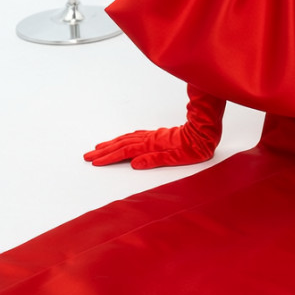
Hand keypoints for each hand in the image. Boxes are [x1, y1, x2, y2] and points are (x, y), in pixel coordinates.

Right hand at [83, 85, 224, 168]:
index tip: (95, 161)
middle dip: (104, 151)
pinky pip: (134, 136)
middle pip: (122, 144)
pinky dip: (123, 139)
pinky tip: (120, 140)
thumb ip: (156, 160)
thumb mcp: (179, 157)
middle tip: (88, 155)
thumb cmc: (196, 147)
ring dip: (111, 144)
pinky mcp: (157, 135)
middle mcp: (150, 139)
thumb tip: (135, 164)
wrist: (206, 130)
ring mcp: (152, 136)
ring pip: (127, 139)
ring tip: (98, 148)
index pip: (126, 152)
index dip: (109, 157)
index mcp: (152, 145)